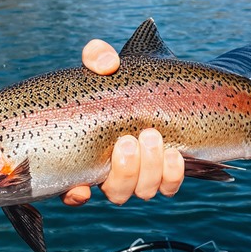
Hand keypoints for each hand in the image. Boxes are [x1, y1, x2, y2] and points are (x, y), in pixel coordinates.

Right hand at [60, 39, 184, 205]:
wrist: (163, 83)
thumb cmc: (124, 76)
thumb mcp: (107, 61)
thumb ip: (97, 56)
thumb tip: (106, 64)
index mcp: (91, 154)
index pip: (74, 189)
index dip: (75, 195)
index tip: (81, 188)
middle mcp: (115, 171)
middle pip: (117, 191)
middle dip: (124, 170)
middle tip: (128, 141)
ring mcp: (144, 174)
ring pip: (143, 191)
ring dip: (148, 170)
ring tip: (152, 136)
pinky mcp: (169, 171)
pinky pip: (170, 186)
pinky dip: (172, 175)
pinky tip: (175, 155)